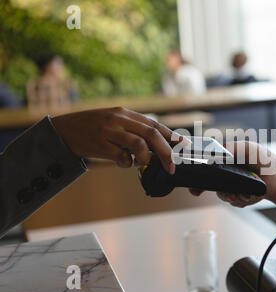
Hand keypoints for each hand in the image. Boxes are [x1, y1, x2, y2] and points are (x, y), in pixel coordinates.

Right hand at [52, 107, 185, 171]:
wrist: (63, 130)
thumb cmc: (92, 127)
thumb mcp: (114, 121)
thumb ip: (133, 129)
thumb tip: (157, 144)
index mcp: (125, 113)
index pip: (154, 124)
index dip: (171, 136)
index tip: (183, 146)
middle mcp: (119, 119)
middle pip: (151, 134)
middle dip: (166, 152)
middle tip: (171, 166)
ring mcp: (109, 131)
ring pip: (139, 144)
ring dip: (145, 158)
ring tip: (141, 163)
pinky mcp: (100, 144)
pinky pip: (121, 156)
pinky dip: (126, 163)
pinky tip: (122, 163)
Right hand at [189, 141, 275, 214]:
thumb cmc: (264, 159)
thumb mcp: (244, 148)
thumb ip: (227, 149)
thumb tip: (211, 153)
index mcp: (226, 161)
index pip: (207, 170)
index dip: (198, 180)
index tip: (194, 189)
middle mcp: (228, 174)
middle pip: (212, 186)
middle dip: (218, 190)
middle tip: (226, 192)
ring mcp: (235, 187)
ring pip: (223, 195)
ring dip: (232, 196)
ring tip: (243, 193)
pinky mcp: (242, 197)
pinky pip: (234, 202)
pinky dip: (241, 199)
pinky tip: (249, 194)